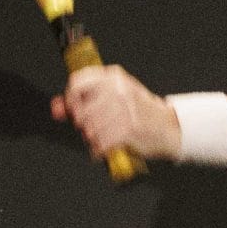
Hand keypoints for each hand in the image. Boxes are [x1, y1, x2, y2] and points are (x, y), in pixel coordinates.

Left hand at [52, 65, 177, 160]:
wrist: (170, 128)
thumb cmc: (139, 113)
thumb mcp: (114, 98)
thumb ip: (82, 101)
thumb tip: (56, 108)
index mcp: (114, 77)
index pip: (77, 83)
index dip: (71, 99)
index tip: (75, 109)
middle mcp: (118, 89)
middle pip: (80, 112)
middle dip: (84, 125)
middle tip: (96, 127)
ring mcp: (123, 109)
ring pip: (88, 129)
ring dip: (93, 139)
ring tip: (106, 137)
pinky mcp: (128, 129)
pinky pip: (99, 143)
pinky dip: (100, 150)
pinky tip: (107, 147)